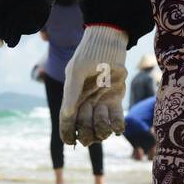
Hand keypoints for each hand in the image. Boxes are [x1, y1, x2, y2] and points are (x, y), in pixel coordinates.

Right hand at [59, 25, 128, 145]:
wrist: (110, 42)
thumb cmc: (89, 54)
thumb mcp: (76, 71)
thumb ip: (71, 93)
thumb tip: (65, 115)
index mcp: (72, 98)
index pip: (67, 122)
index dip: (67, 134)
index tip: (72, 142)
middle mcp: (85, 103)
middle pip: (83, 128)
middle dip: (87, 133)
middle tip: (92, 128)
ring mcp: (100, 102)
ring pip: (100, 126)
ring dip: (102, 129)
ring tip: (106, 124)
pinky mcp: (115, 99)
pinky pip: (116, 118)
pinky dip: (117, 125)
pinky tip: (119, 128)